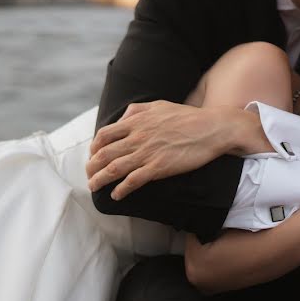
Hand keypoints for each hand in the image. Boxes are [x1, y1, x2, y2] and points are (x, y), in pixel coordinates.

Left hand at [86, 101, 239, 199]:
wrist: (211, 128)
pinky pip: (133, 180)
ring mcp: (147, 153)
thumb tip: (121, 119)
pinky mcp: (159, 167)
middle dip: (92, 166)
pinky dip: (121, 189)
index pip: (104, 135)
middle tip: (89, 175)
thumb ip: (136, 111)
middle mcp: (137, 137)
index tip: (93, 155)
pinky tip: (116, 195)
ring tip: (93, 187)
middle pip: (104, 154)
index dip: (94, 147)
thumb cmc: (186, 116)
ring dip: (100, 180)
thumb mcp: (158, 105)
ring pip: (114, 169)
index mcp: (136, 122)